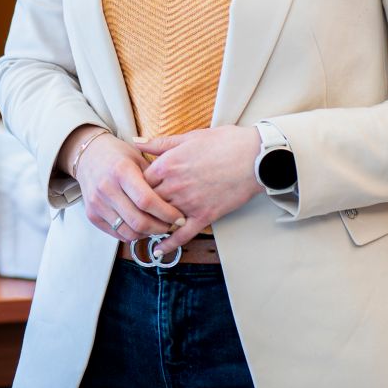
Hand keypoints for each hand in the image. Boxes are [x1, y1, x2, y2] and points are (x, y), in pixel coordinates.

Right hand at [64, 127, 184, 241]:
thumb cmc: (118, 155)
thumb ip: (155, 178)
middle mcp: (106, 188)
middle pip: (138, 221)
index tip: (180, 218)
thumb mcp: (138, 157)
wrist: (88, 155)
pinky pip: (117, 233)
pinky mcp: (91, 215)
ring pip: (128, 232)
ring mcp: (97, 203)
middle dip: (160, 228)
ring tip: (158, 227)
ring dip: (148, 234)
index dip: (166, 213)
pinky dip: (133, 234)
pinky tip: (142, 226)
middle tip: (172, 226)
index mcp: (121, 171)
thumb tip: (176, 201)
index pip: (146, 200)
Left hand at [139, 125, 261, 251]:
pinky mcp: (204, 216)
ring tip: (142, 228)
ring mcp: (188, 203)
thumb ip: (160, 143)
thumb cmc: (225, 143)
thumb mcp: (189, 137)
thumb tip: (135, 141)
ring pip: (160, 218)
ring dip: (151, 223)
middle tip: (133, 211)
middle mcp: (174, 185)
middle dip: (139, 206)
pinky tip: (158, 250)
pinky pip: (182, 234)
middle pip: (146, 201)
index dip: (134, 185)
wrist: (254, 157)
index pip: (138, 180)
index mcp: (167, 164)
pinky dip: (168, 244)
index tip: (134, 189)